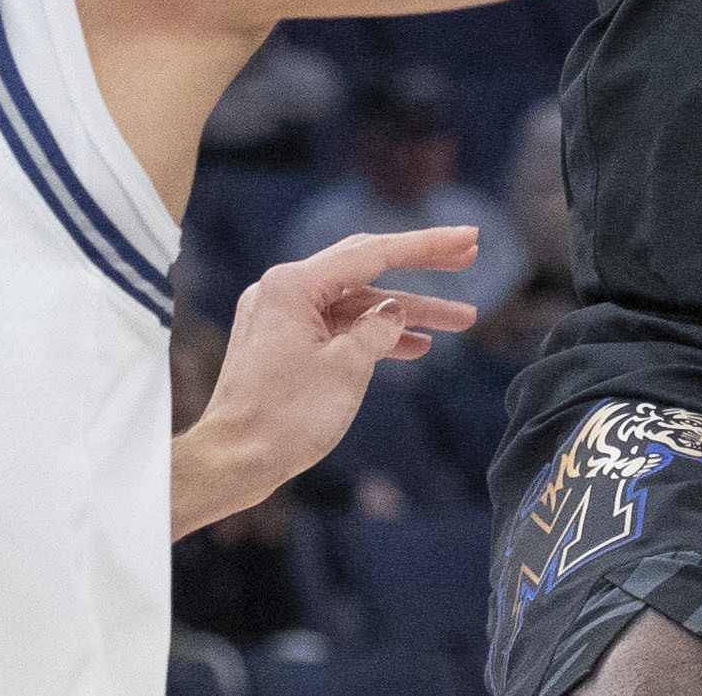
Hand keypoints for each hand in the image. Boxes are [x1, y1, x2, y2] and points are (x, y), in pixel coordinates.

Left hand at [181, 228, 481, 530]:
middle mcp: (284, 291)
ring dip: (406, 313)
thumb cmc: (284, 417)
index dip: (427, 246)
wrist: (232, 462)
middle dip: (421, 269)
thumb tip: (392, 311)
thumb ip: (378, 329)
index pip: (374, 254)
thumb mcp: (347, 368)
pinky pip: (338, 328)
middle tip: (469, 258)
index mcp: (293, 285)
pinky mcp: (283, 344)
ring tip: (460, 320)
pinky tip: (415, 345)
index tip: (468, 239)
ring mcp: (282, 318)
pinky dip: (374, 335)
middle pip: (366, 269)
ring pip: (357, 304)